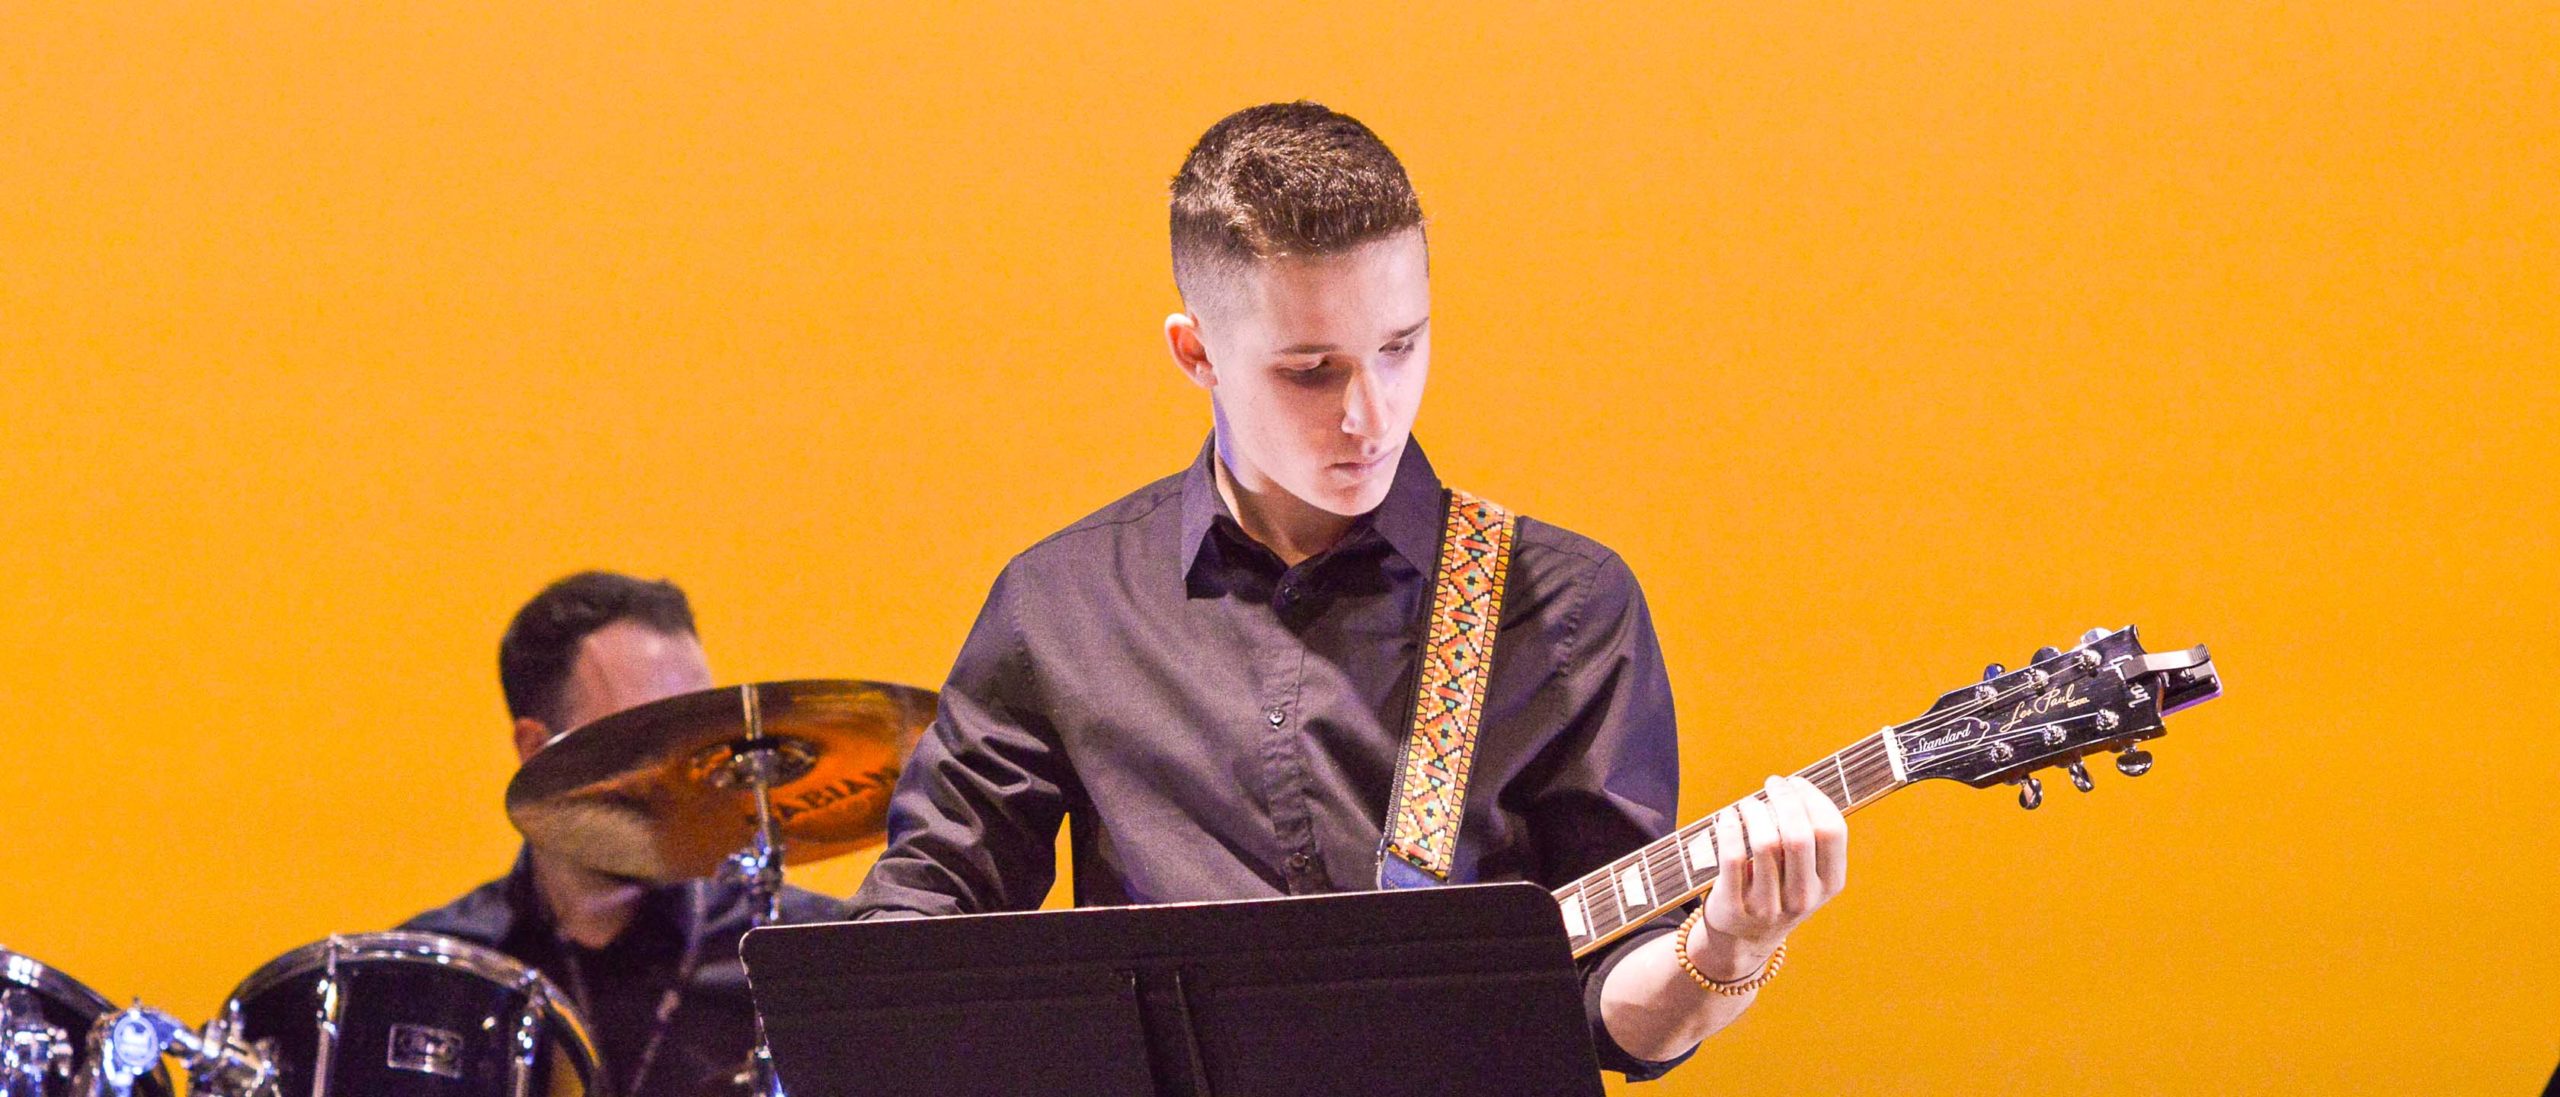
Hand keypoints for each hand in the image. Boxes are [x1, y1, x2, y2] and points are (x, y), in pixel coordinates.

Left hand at [1687, 775, 1848, 978]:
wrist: (1744, 939)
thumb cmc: (1777, 890)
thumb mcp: (1806, 875)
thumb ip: (1809, 838)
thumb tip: (1795, 786)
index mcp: (1830, 884)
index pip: (1832, 831)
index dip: (1814, 799)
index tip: (1796, 782)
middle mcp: (1804, 897)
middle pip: (1800, 835)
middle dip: (1785, 799)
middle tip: (1773, 782)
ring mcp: (1770, 905)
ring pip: (1766, 843)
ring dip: (1756, 811)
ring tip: (1749, 803)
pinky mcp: (1737, 906)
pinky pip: (1733, 857)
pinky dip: (1730, 828)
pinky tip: (1728, 816)